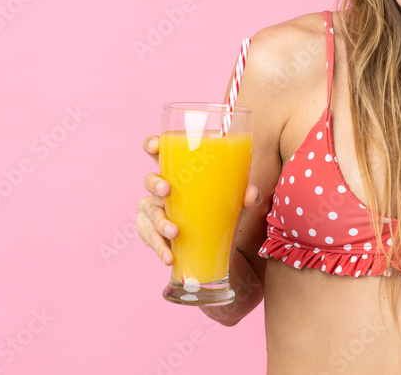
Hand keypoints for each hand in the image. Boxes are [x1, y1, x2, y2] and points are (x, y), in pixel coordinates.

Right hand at [135, 134, 263, 266]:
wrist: (212, 245)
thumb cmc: (217, 210)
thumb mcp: (233, 202)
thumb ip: (245, 197)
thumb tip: (251, 193)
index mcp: (178, 173)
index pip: (160, 153)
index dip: (153, 145)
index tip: (156, 145)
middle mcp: (162, 189)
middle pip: (149, 179)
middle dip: (155, 183)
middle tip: (167, 190)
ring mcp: (154, 210)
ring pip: (149, 212)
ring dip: (160, 222)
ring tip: (174, 232)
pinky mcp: (151, 232)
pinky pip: (149, 238)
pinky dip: (159, 247)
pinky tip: (169, 256)